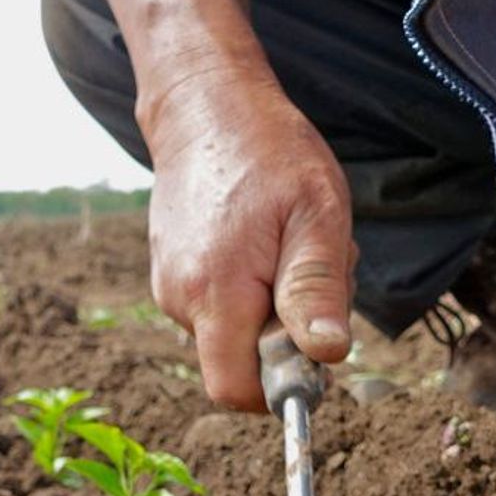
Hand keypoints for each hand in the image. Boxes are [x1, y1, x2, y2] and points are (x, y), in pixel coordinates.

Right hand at [142, 71, 354, 409]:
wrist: (206, 106)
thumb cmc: (269, 153)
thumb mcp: (316, 215)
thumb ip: (316, 289)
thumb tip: (326, 358)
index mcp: (215, 294)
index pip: (235, 390)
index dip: (279, 386)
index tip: (311, 344)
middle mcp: (179, 300)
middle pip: (239, 363)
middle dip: (285, 336)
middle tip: (308, 266)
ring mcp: (169, 288)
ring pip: (233, 334)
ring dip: (273, 306)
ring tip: (287, 242)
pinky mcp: (171, 274)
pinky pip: (219, 307)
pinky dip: (253, 288)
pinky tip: (264, 238)